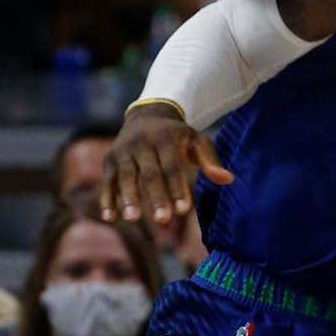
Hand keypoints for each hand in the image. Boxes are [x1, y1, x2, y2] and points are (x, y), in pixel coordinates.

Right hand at [99, 102, 233, 226]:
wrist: (147, 116)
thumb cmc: (178, 136)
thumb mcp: (197, 141)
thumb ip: (211, 160)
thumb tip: (229, 180)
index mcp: (166, 138)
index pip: (172, 166)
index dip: (177, 188)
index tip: (183, 210)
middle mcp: (142, 142)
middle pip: (149, 174)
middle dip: (156, 197)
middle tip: (163, 220)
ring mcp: (123, 150)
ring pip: (126, 177)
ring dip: (128, 198)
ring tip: (133, 219)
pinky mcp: (109, 159)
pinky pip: (107, 180)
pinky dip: (106, 198)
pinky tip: (109, 218)